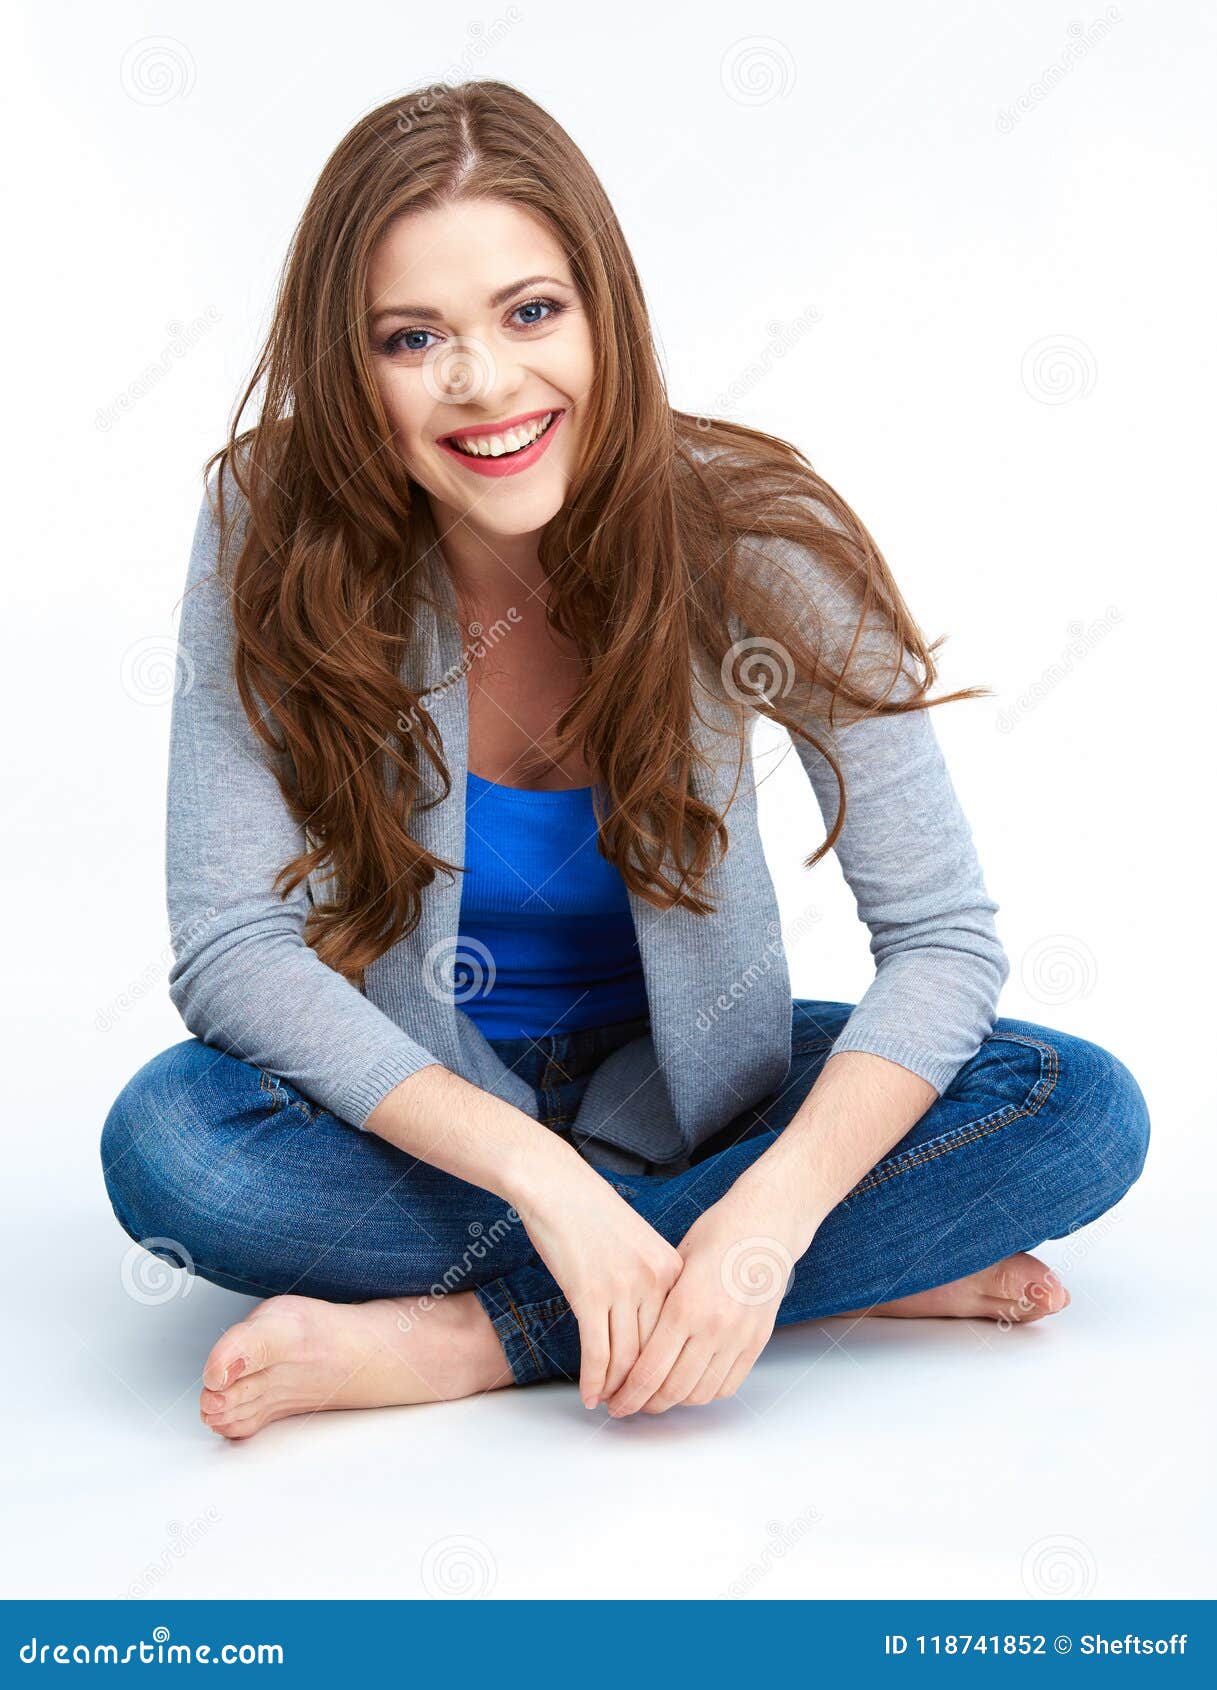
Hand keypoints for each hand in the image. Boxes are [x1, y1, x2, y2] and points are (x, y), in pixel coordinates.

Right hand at [511, 1152, 684, 1408]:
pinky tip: (589, 1395)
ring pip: (627, 1358)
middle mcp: (655, 1279)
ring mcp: (623, 1286)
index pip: (677, 1334)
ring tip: (610, 1406)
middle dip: (645, 1388)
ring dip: (618, 1390)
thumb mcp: (639, 1244)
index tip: (660, 1391)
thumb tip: (652, 1330)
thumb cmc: (593, 1213)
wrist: (556, 1186)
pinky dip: (593, 1380)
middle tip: (634, 1409)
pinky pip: (596, 1352)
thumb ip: (653, 1282)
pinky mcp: (589, 1293)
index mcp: (674, 1267)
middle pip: (655, 1351)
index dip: (668, 1369)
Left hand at [601, 1175, 818, 1416]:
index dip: (628, 1395)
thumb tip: (632, 1340)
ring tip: (658, 1397)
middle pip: (672, 1390)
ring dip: (675, 1403)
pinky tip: (690, 1385)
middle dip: (646, 1405)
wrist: (766, 1226)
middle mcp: (712, 1327)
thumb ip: (657, 1305)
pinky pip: (728, 1384)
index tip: (615, 1402)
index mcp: (684, 1306)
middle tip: (631, 1404)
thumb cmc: (717, 1234)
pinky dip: (706, 1393)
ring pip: (700, 1393)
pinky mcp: (757, 1341)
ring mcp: (738, 1337)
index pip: (649, 1371)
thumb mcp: (675, 1263)